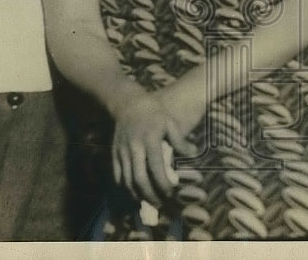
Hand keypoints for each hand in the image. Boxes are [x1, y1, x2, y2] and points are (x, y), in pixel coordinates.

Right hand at [110, 86, 202, 202]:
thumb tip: (192, 154)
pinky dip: (125, 189)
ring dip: (137, 195)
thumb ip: (180, 140)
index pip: (156, 167)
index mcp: (150, 139)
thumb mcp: (169, 122)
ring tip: (149, 202)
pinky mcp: (114, 154)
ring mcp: (122, 152)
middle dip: (150, 195)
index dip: (163, 183)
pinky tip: (134, 195)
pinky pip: (118, 176)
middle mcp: (134, 147)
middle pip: (140, 178)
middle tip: (160, 203)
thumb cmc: (153, 113)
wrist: (128, 104)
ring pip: (127, 180)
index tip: (171, 192)